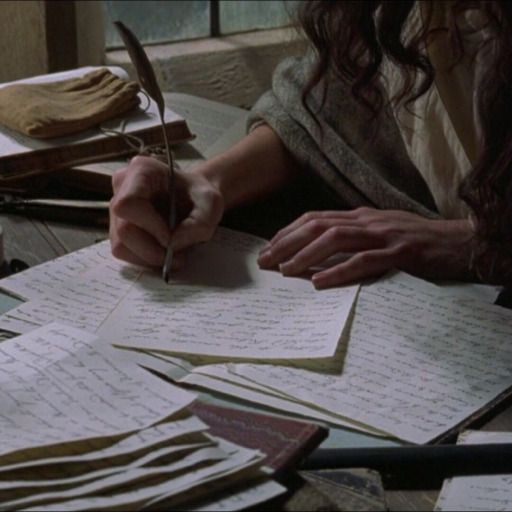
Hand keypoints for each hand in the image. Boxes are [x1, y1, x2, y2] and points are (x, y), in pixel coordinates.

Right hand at [109, 155, 223, 267]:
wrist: (194, 197)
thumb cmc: (200, 195)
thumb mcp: (212, 204)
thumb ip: (200, 223)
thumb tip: (172, 243)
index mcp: (142, 170)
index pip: (128, 204)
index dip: (149, 226)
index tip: (171, 237)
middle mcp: (122, 185)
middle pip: (124, 230)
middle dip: (152, 250)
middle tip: (177, 255)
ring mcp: (116, 208)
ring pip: (121, 245)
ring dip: (149, 257)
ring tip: (174, 253)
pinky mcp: (117, 226)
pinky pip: (124, 251)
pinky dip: (145, 258)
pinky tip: (162, 251)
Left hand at [257, 207, 474, 287]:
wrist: (460, 241)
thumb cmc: (417, 241)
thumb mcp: (381, 233)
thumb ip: (354, 238)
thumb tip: (321, 254)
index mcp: (361, 216)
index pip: (316, 218)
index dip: (289, 231)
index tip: (269, 247)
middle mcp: (368, 220)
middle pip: (318, 225)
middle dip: (287, 242)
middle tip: (265, 261)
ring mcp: (384, 235)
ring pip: (336, 239)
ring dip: (306, 255)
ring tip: (284, 271)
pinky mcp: (400, 252)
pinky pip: (364, 260)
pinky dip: (339, 270)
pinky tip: (319, 281)